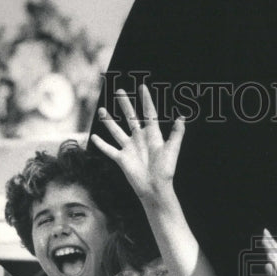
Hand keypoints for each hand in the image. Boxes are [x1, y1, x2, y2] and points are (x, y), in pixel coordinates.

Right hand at [90, 84, 184, 200]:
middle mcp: (139, 139)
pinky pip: (109, 149)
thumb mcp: (172, 150)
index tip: (142, 87)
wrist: (154, 188)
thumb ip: (176, 134)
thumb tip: (182, 117)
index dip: (146, 100)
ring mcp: (129, 148)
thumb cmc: (165, 170)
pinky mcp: (121, 159)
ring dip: (109, 121)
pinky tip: (93, 137)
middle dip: (125, 104)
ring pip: (116, 131)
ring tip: (101, 110)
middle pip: (130, 117)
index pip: (148, 113)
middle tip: (119, 91)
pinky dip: (101, 144)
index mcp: (152, 135)